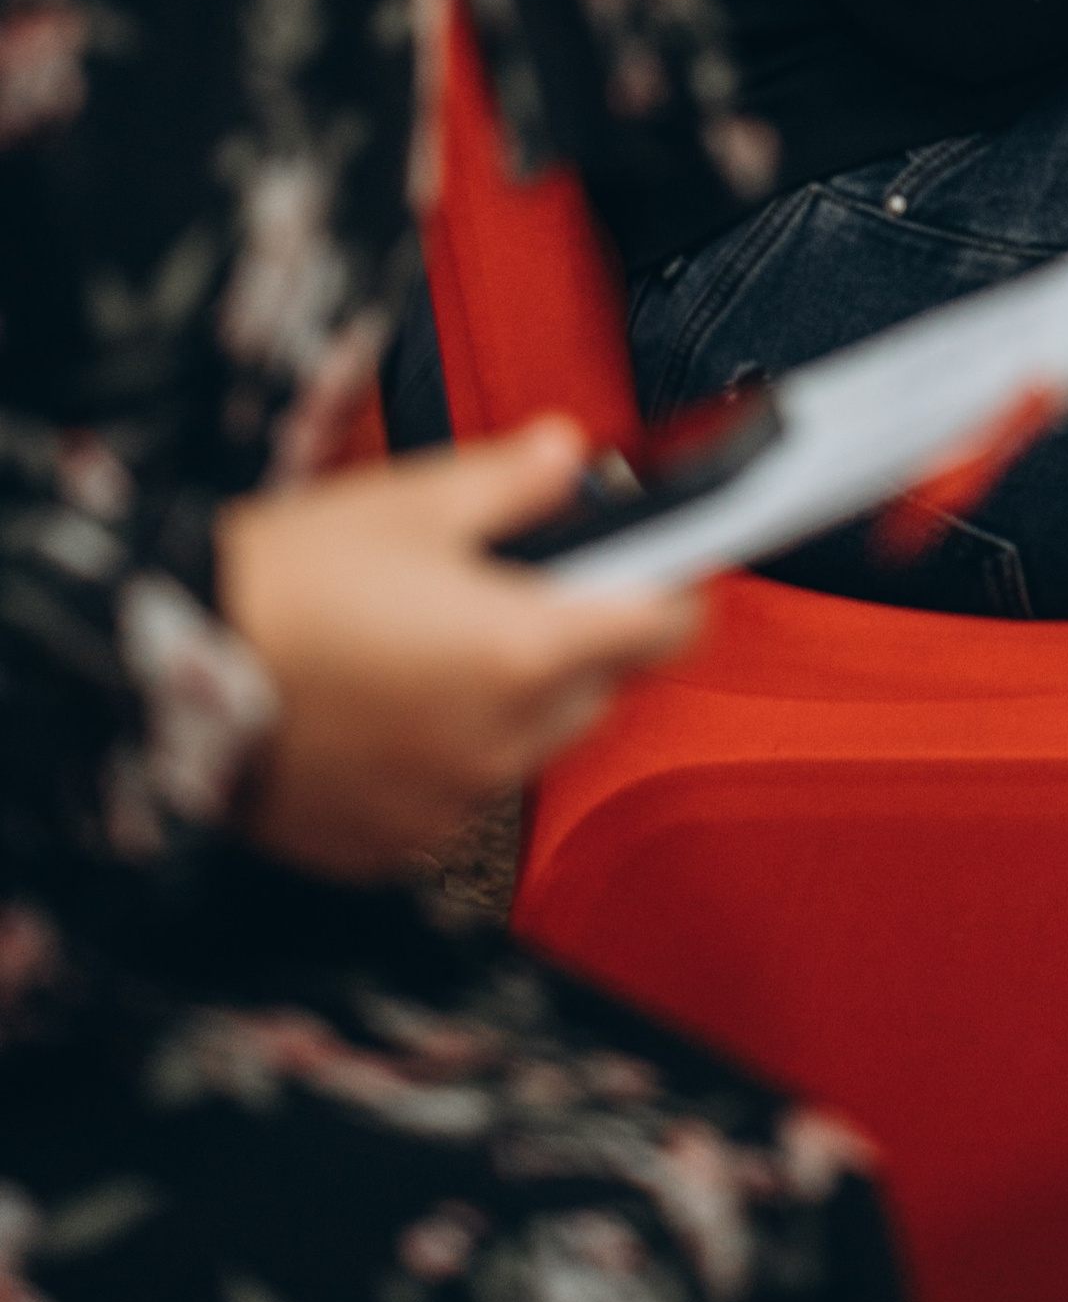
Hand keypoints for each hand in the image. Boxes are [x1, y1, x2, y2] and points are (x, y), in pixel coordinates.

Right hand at [216, 419, 699, 883]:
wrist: (160, 669)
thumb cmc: (283, 580)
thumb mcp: (408, 501)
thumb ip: (512, 481)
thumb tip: (569, 455)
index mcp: (524, 648)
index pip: (667, 627)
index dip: (673, 588)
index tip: (662, 568)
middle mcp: (501, 740)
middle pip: (602, 689)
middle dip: (580, 641)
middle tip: (512, 594)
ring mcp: (449, 804)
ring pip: (532, 747)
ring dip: (513, 703)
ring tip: (432, 650)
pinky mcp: (396, 846)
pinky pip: (460, 800)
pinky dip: (447, 758)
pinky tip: (389, 711)